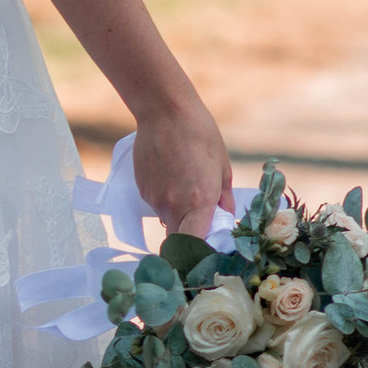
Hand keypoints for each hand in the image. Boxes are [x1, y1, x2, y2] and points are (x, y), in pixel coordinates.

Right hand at [130, 96, 234, 242]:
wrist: (166, 113)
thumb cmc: (201, 136)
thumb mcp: (222, 169)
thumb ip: (223, 200)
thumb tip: (225, 218)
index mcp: (199, 203)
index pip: (194, 246)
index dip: (198, 254)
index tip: (206, 252)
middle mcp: (174, 206)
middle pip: (177, 241)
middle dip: (188, 240)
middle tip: (199, 225)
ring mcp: (154, 199)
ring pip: (168, 221)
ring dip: (178, 215)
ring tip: (185, 186)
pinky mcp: (142, 190)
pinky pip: (156, 205)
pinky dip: (165, 199)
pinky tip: (171, 176)